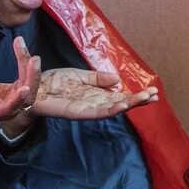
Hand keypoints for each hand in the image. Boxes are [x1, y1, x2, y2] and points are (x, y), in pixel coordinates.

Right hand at [0, 39, 40, 137]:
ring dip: (27, 63)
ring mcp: (17, 99)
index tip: (25, 88)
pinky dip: (24, 60)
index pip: (11, 107)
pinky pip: (25, 74)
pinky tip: (19, 44)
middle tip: (34, 59)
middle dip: (32, 77)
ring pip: (29, 82)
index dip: (18, 99)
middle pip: (28, 96)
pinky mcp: (17, 89)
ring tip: (20, 42)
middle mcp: (12, 108)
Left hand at [31, 67, 156, 121]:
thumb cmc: (55, 82)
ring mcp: (88, 109)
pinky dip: (110, 109)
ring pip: (113, 108)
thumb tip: (118, 80)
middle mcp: (95, 103)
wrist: (33, 88)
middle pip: (121, 103)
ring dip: (129, 104)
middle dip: (138, 101)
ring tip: (144, 99)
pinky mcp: (78, 112)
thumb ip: (98, 78)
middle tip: (155, 96)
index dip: (136, 95)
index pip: (121, 95)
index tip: (152, 91)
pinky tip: (122, 104)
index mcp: (97, 94)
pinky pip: (97, 112)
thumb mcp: (80, 76)